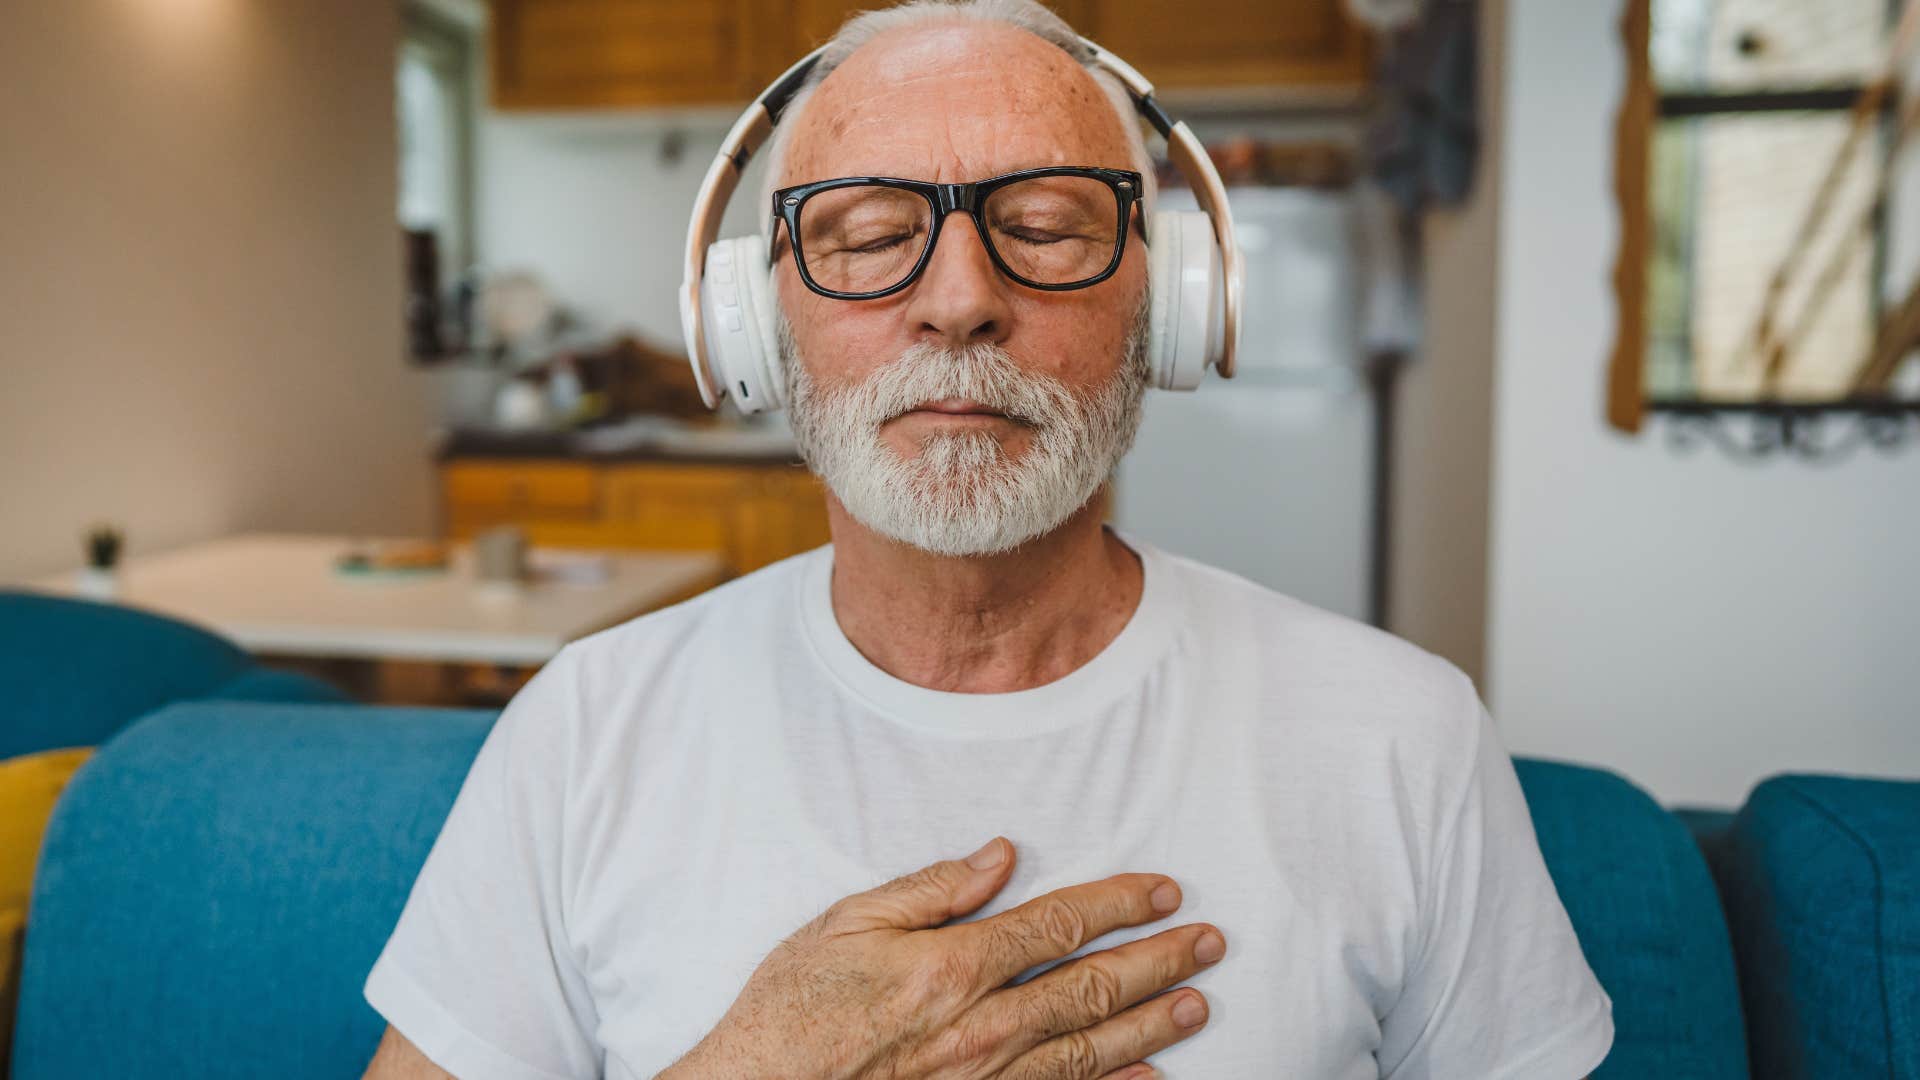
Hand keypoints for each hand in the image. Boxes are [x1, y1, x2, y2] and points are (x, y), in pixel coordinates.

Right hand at [656, 837, 1225, 1079]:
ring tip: (1198, 1002)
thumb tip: (1000, 856)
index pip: (1058, 924)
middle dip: (1159, 961)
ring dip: (1152, 1024)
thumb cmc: (791, 1010)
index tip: (1164, 890)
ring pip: (1090, 1048)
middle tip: (1210, 942)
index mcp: (953, 966)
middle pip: (1092, 987)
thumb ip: (932, 889)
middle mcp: (981, 1027)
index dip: (1119, 904)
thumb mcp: (847, 925)